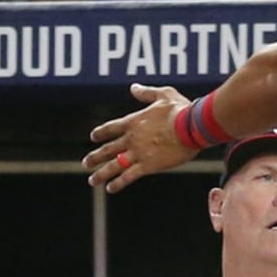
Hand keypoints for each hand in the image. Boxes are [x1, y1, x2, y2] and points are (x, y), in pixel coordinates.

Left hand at [84, 83, 198, 190]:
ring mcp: (137, 153)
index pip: (110, 128)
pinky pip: (128, 176)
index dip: (100, 133)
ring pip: (114, 165)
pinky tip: (110, 188)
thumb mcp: (163, 94)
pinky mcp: (147, 166)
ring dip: (101, 173)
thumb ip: (146, 93)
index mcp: (133, 121)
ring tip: (92, 180)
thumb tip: (134, 88)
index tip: (94, 137)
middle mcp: (131, 138)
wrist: (190, 127)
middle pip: (107, 149)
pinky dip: (118, 183)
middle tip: (86, 163)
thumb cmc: (180, 110)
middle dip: (95, 157)